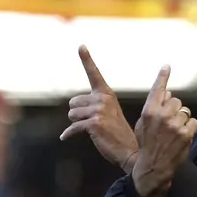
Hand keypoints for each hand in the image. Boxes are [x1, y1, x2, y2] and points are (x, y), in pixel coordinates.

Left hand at [60, 45, 138, 172]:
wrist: (129, 151)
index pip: (94, 73)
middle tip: (93, 123)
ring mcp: (98, 110)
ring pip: (71, 115)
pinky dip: (68, 134)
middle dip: (78, 114)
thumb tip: (71, 108)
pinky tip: (66, 138)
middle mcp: (103, 99)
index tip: (81, 46)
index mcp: (107, 94)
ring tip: (92, 130)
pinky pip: (72, 127)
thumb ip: (94, 106)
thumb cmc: (117, 133)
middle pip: (73, 102)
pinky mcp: (94, 123)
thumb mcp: (109, 114)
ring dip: (77, 124)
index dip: (86, 59)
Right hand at [132, 65, 196, 196]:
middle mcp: (162, 115)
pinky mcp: (186, 133)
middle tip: (169, 122)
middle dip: (174, 109)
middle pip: (175, 100)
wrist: (154, 167)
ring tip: (174, 131)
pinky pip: (193, 121)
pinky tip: (181, 136)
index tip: (167, 66)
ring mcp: (175, 124)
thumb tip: (165, 93)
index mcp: (149, 112)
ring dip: (182, 119)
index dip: (163, 77)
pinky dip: (189, 128)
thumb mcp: (142, 125)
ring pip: (185, 111)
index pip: (158, 90)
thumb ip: (153, 108)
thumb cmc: (147, 146)